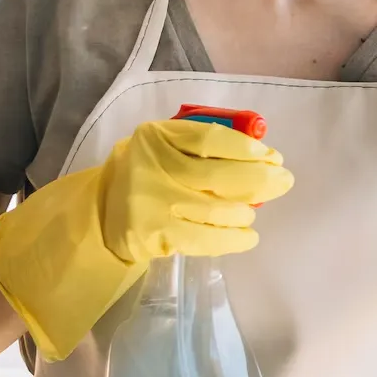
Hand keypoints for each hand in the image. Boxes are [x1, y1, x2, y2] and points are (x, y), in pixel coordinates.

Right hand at [0, 118, 293, 361]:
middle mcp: (151, 167)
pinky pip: (206, 239)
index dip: (249, 149)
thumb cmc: (140, 175)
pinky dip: (234, 238)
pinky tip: (248, 236)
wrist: (92, 217)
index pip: (212, 140)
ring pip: (218, 209)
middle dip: (262, 180)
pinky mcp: (153, 236)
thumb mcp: (160, 147)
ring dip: (247, 211)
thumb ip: (200, 144)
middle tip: (284, 181)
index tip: (273, 156)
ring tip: (255, 211)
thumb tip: (260, 154)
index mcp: (154, 137)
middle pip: (222, 176)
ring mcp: (152, 204)